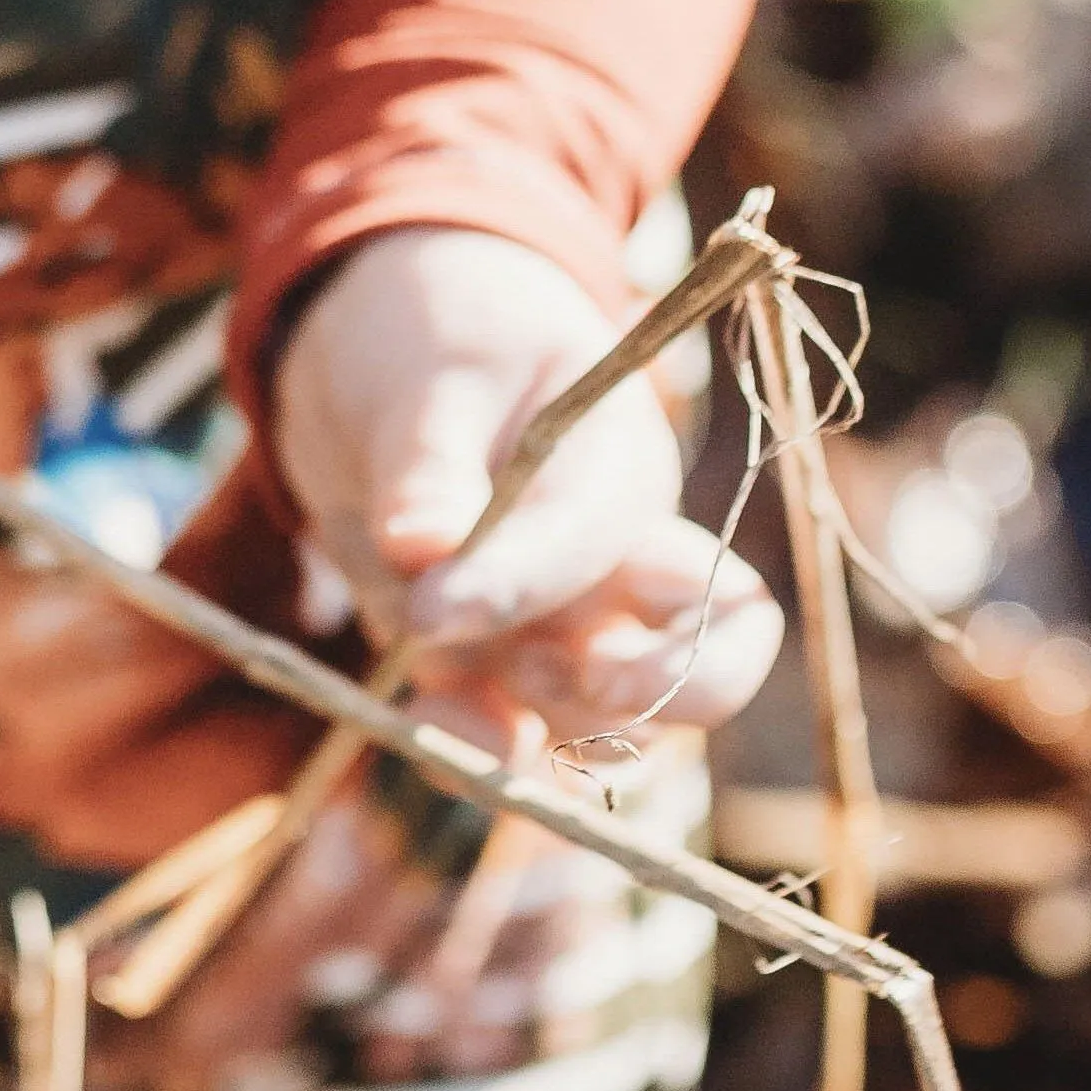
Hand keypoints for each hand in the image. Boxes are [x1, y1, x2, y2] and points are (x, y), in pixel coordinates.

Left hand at [271, 226, 780, 738]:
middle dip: (644, 697)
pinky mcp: (495, 670)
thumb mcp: (427, 375)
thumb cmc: (435, 337)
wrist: (378, 360)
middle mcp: (618, 566)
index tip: (430, 601)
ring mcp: (564, 627)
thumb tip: (416, 547)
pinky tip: (422, 724)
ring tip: (439, 675)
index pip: (617, 549)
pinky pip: (513, 743)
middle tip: (536, 672)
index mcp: (620, 474)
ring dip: (528, 728)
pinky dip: (471, 753)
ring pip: (603, 728)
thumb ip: (426, 466)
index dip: (529, 586)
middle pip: (712, 666)